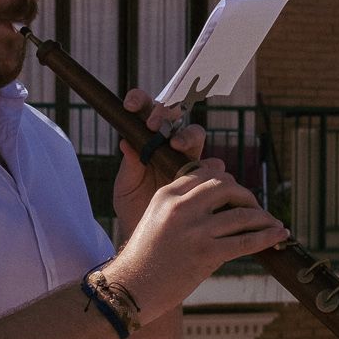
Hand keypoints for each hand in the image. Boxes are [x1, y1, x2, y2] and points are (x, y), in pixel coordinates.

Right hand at [104, 161, 286, 323]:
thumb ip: (181, 206)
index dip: (226, 181)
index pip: (205, 174)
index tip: (236, 194)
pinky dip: (267, 237)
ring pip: (241, 214)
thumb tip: (219, 202)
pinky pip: (245, 241)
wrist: (129, 289)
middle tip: (255, 208)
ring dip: (262, 218)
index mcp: (166, 196)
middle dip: (246, 195)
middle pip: (226, 186)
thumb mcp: (155, 221)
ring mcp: (194, 230)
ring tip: (273, 224)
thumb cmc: (143, 259)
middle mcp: (180, 208)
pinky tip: (279, 235)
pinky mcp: (205, 253)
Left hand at [111, 88, 203, 233]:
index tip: (130, 104)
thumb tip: (126, 142)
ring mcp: (188, 158)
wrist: (149, 236)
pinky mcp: (204, 177)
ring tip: (176, 145)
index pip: (145, 112)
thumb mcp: (125, 188)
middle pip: (174, 116)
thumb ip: (129, 166)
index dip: (140, 102)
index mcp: (147, 140)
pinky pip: (213, 167)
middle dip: (166, 113)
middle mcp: (170, 144)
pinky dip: (210, 167)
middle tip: (154, 124)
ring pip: (195, 135)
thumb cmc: (133, 207)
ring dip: (187, 136)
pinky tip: (203, 171)